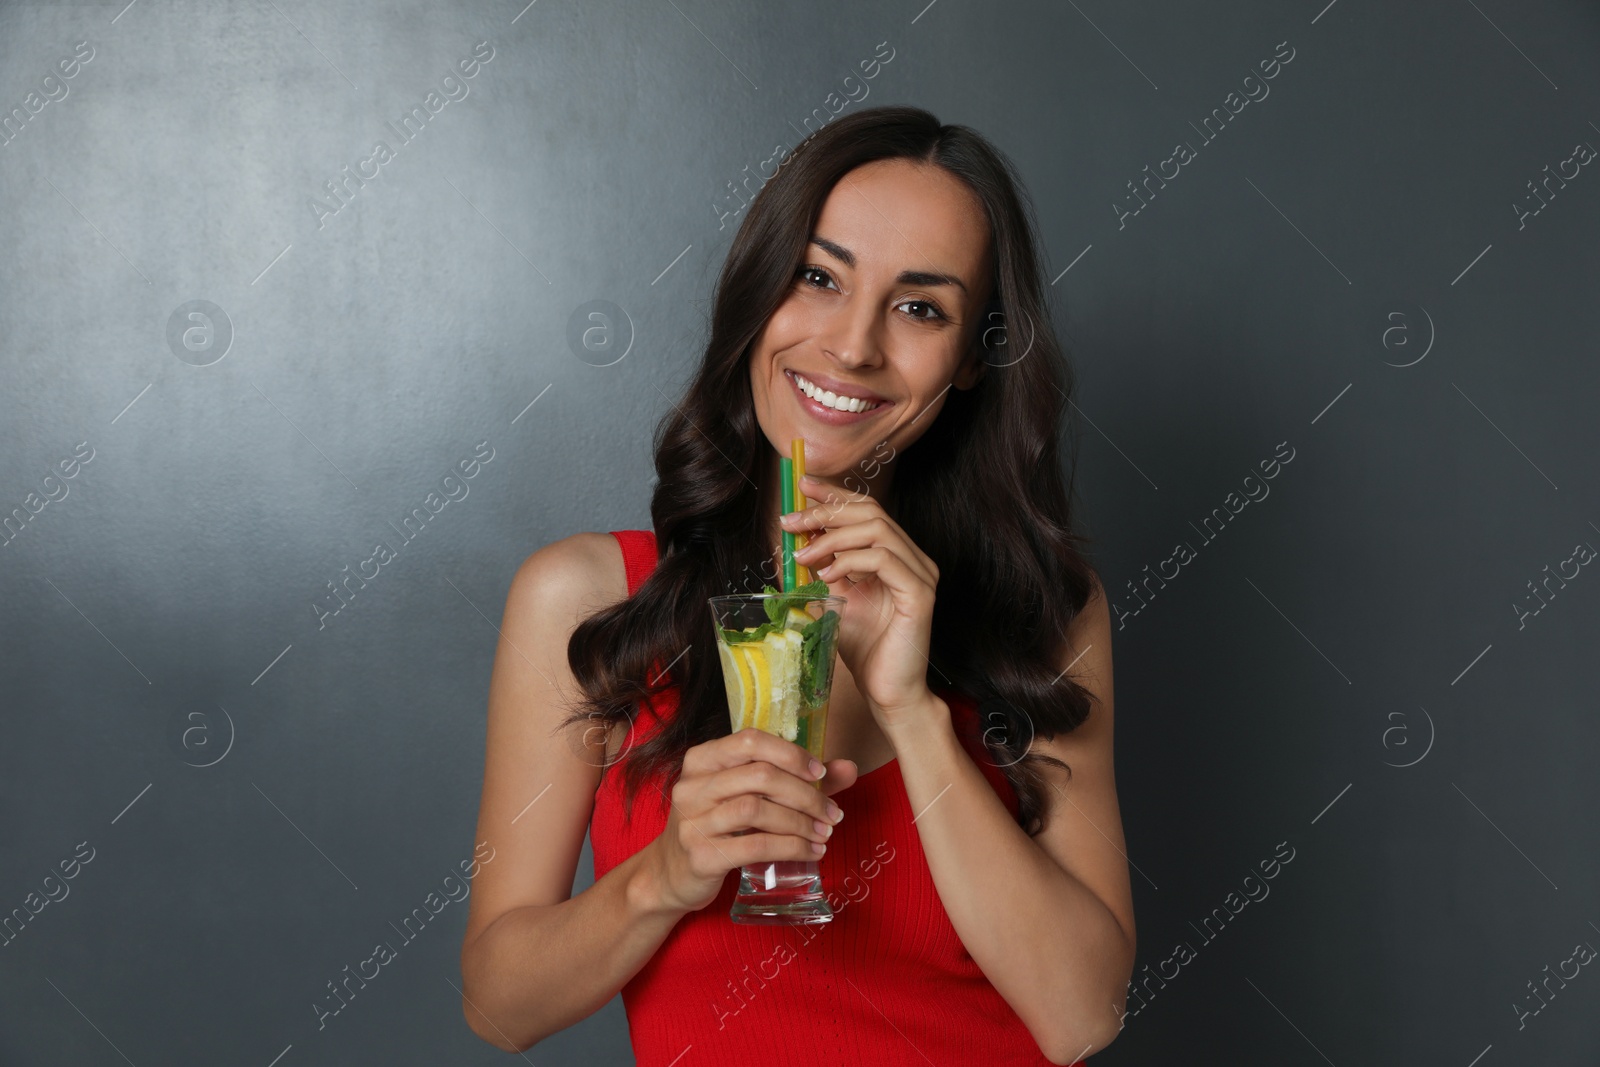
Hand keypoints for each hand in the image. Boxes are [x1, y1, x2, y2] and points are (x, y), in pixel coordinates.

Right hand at [650, 728, 857, 913]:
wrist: (670, 875)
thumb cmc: (716, 828)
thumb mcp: (746, 797)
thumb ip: (796, 780)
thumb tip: (848, 768)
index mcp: (702, 760)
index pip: (750, 740)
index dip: (790, 753)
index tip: (820, 772)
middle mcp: (692, 786)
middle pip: (760, 775)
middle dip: (805, 794)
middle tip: (831, 813)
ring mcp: (693, 821)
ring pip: (758, 809)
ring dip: (800, 822)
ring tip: (824, 834)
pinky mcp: (701, 856)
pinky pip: (754, 846)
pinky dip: (791, 848)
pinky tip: (810, 853)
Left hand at [784, 473, 940, 727]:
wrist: (889, 692)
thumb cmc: (865, 649)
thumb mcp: (834, 600)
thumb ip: (822, 569)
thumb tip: (794, 541)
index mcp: (897, 555)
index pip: (866, 509)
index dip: (834, 493)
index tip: (802, 485)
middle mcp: (914, 558)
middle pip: (870, 511)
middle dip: (825, 511)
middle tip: (791, 522)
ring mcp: (921, 574)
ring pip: (877, 529)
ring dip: (832, 537)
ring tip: (803, 557)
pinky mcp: (919, 594)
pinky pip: (884, 559)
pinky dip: (850, 561)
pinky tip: (826, 576)